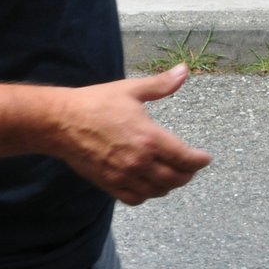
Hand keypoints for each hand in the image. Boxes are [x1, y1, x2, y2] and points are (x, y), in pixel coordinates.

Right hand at [53, 65, 211, 205]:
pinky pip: (136, 198)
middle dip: (188, 173)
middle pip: (175, 178)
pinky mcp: (109, 184)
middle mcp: (139, 161)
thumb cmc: (96, 103)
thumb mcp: (131, 90)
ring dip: (170, 185)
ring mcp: (124, 175)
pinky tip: (149, 185)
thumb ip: (161, 84)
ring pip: (158, 191)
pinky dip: (148, 194)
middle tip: (190, 166)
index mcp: (149, 137)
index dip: (199, 161)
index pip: (185, 158)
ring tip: (173, 175)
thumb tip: (184, 70)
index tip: (206, 158)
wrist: (62, 122)